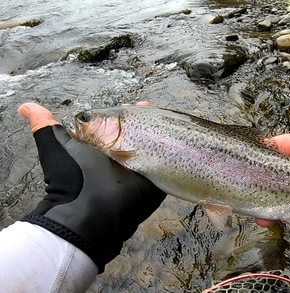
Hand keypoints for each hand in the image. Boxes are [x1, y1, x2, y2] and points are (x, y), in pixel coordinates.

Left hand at [18, 102, 165, 271]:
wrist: (90, 212)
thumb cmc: (73, 177)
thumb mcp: (57, 148)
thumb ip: (46, 127)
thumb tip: (26, 106)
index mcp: (103, 147)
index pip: (118, 124)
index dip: (128, 113)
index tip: (138, 102)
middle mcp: (122, 156)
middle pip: (139, 134)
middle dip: (148, 121)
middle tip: (156, 110)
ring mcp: (140, 169)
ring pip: (154, 146)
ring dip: (162, 134)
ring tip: (170, 120)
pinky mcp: (155, 179)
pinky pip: (168, 164)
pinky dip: (175, 153)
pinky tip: (182, 140)